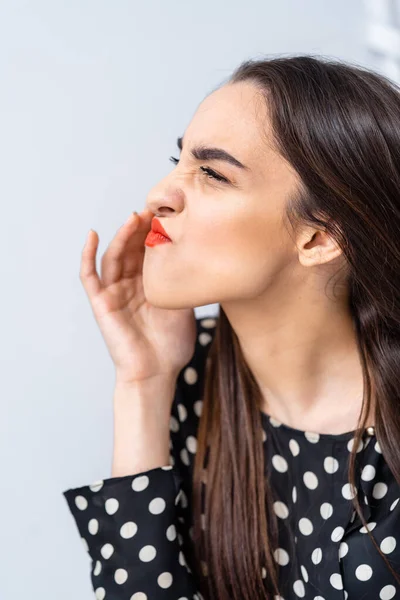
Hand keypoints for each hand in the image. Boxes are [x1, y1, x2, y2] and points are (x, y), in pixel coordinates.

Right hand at [80, 209, 196, 384]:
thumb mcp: (185, 307)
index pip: (149, 252)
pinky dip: (87, 254)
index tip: (171, 215)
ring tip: (134, 218)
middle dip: (141, 229)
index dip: (156, 233)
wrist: (156, 373)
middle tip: (154, 210)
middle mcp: (130, 285)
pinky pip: (90, 275)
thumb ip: (187, 285)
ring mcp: (114, 292)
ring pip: (114, 256)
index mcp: (150, 285)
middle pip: (132, 249)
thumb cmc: (170, 346)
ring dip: (122, 235)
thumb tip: (207, 261)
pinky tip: (92, 234)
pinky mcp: (101, 302)